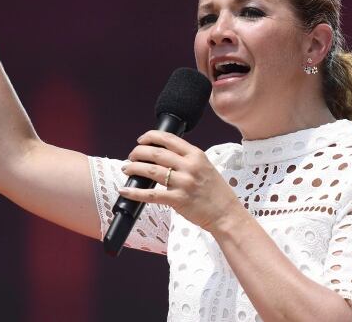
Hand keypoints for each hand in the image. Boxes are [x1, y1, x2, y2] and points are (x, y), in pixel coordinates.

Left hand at [119, 131, 242, 232]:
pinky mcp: (178, 200)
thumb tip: (163, 154)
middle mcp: (189, 166)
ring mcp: (184, 183)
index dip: (151, 136)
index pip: (169, 139)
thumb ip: (187, 159)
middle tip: (131, 156)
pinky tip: (125, 190)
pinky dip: (135, 192)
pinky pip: (151, 194)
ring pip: (151, 170)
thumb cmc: (216, 192)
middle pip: (156, 153)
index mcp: (196, 155)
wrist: (226, 213)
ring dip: (134, 168)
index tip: (141, 139)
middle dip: (139, 152)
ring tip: (127, 168)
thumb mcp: (205, 167)